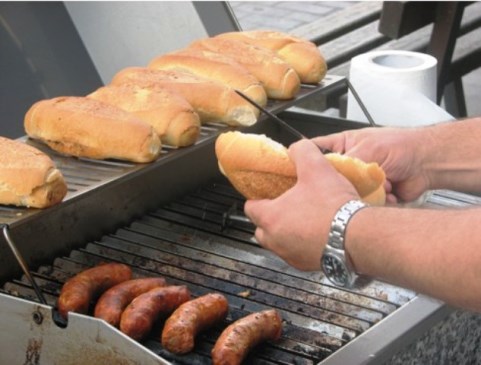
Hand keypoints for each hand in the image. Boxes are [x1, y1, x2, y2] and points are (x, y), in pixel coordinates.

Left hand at [244, 139, 358, 270]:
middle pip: (261, 230)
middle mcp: (276, 241)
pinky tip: (319, 233)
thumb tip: (297, 148)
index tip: (267, 193)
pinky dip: (303, 245)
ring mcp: (291, 256)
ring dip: (286, 233)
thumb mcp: (316, 167)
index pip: (250, 207)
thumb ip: (302, 152)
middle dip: (269, 219)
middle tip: (286, 206)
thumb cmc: (333, 206)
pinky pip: (298, 254)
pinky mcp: (308, 266)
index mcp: (271, 218)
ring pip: (279, 244)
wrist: (358, 236)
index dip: (258, 198)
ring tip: (304, 219)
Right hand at [312, 127, 429, 202]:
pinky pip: (361, 204)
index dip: (303, 161)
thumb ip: (345, 162)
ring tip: (379, 185)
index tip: (297, 171)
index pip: (314, 151)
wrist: (427, 164)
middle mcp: (347, 165)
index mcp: (342, 146)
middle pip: (328, 179)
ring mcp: (358, 181)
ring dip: (362, 192)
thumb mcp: (367, 149)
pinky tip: (387, 193)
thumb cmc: (401, 146)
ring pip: (345, 194)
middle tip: (347, 184)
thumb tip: (328, 175)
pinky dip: (375, 201)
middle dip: (340, 183)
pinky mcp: (369, 196)